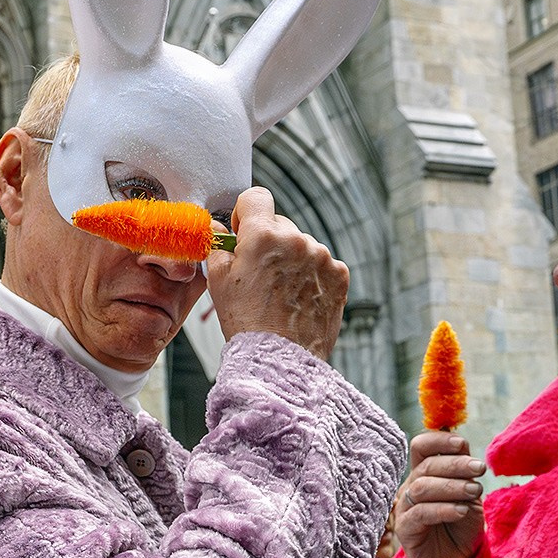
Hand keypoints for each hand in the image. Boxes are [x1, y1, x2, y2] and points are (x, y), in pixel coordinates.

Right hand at [206, 186, 349, 361]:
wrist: (280, 360)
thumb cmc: (246, 323)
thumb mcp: (219, 281)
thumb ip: (218, 246)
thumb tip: (219, 228)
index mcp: (264, 236)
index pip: (256, 197)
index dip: (246, 213)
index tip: (244, 233)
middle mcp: (297, 240)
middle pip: (280, 225)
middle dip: (269, 243)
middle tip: (260, 275)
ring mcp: (321, 256)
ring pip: (302, 246)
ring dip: (292, 261)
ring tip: (281, 294)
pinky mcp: (339, 274)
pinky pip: (321, 264)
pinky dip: (311, 276)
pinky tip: (299, 299)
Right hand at [395, 432, 485, 557]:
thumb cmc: (461, 526)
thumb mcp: (469, 495)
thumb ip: (464, 472)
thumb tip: (463, 445)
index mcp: (425, 473)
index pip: (421, 446)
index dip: (438, 440)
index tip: (462, 443)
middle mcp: (411, 486)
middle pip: (426, 465)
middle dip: (455, 464)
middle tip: (479, 469)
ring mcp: (404, 507)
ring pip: (422, 487)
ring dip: (452, 486)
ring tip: (475, 492)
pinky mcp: (404, 529)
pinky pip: (420, 514)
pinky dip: (443, 509)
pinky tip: (461, 510)